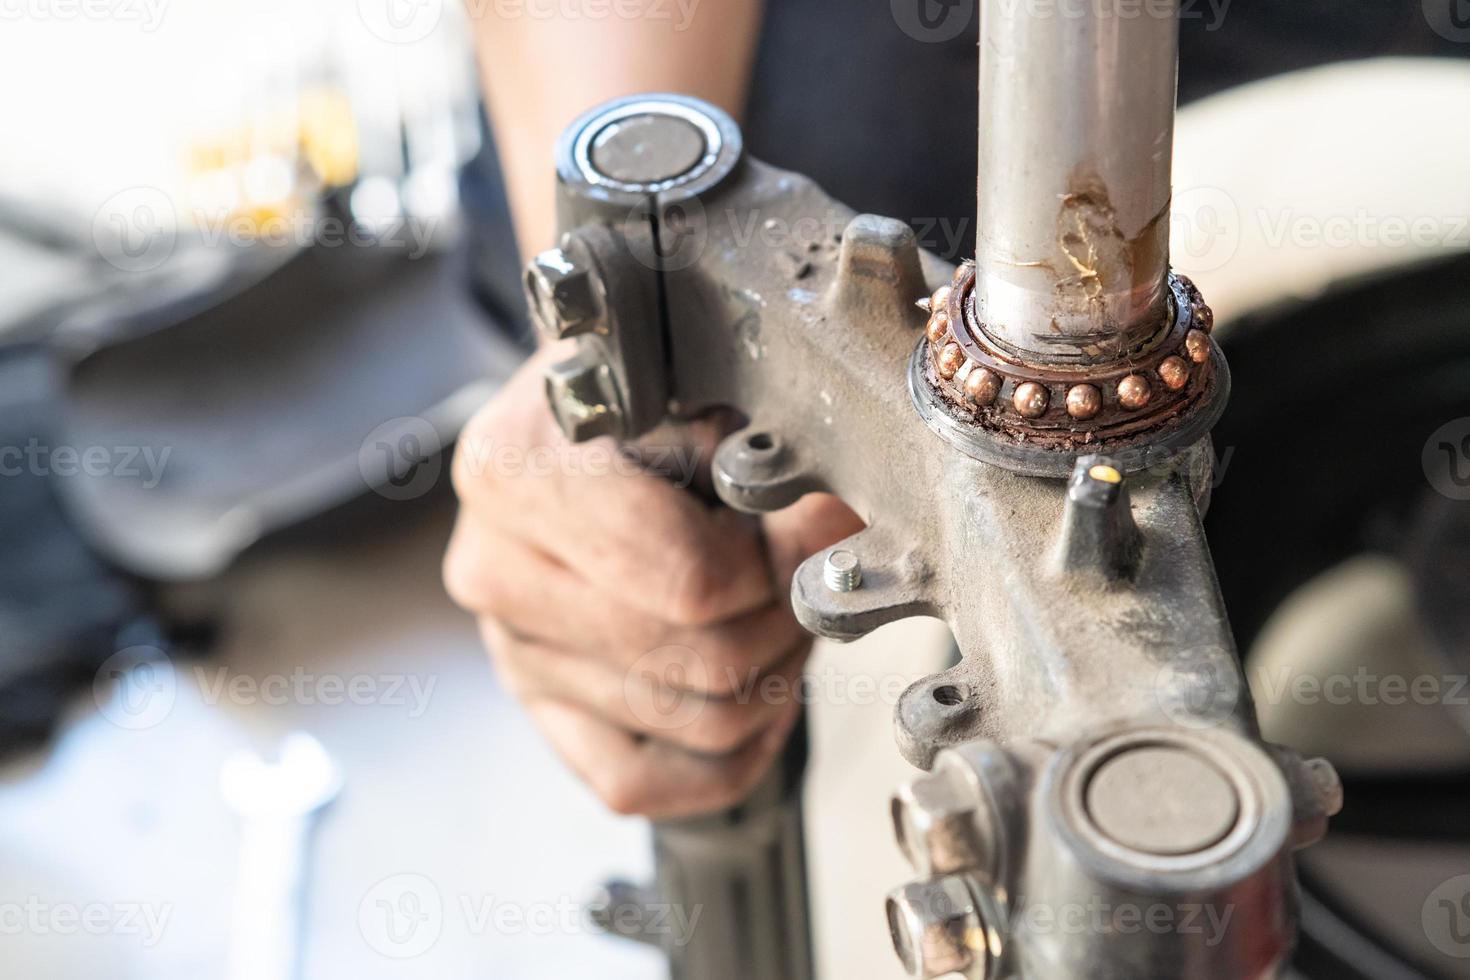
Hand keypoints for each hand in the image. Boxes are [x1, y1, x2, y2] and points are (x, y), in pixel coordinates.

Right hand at [444, 348, 862, 819]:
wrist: (576, 417)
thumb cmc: (638, 393)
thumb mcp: (694, 379)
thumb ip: (761, 450)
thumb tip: (835, 527)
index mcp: (516, 473)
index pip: (687, 580)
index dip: (780, 568)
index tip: (819, 528)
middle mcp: (495, 568)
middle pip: (698, 659)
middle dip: (784, 620)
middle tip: (810, 574)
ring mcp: (510, 647)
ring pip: (690, 724)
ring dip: (771, 678)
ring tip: (784, 614)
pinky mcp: (535, 705)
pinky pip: (637, 783)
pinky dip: (725, 760)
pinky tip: (761, 702)